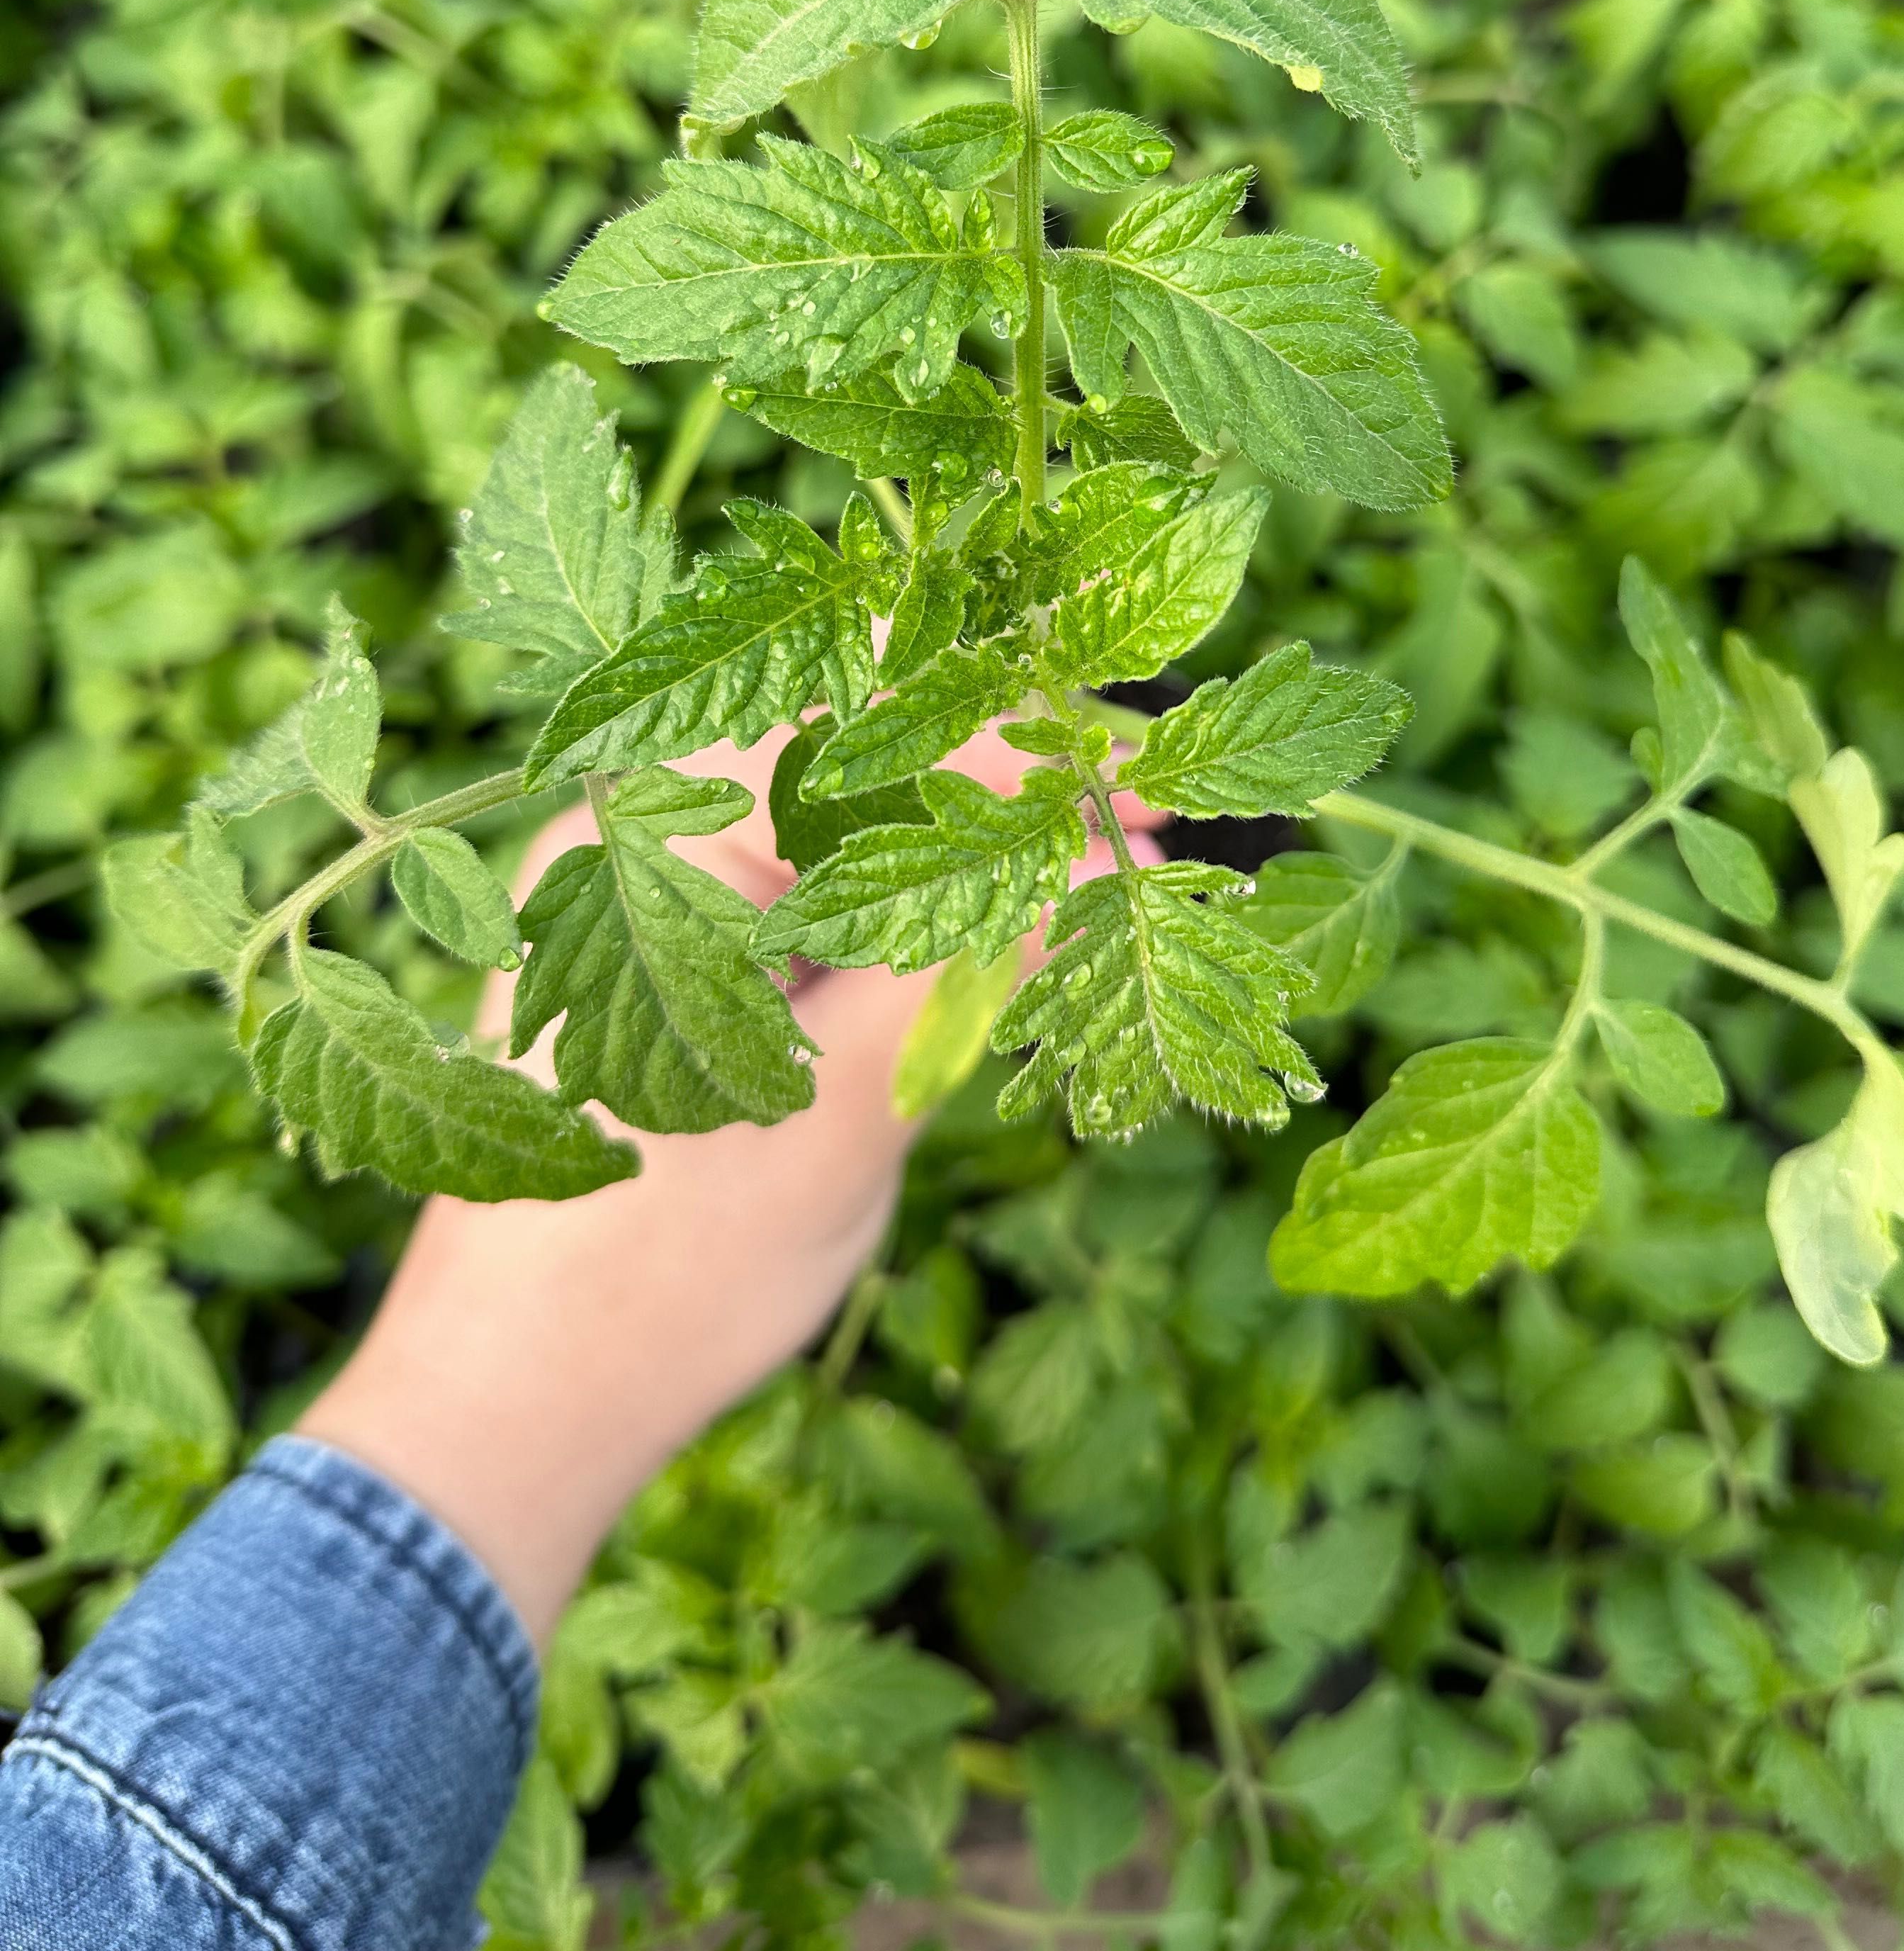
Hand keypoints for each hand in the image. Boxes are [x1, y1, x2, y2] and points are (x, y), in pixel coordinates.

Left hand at [298, 727, 1162, 1643]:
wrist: (514, 1406)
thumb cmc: (662, 1276)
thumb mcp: (848, 1117)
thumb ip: (966, 967)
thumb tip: (1089, 859)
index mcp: (645, 848)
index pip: (866, 745)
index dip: (1018, 766)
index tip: (1140, 795)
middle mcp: (624, 841)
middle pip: (849, 762)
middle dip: (997, 790)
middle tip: (1133, 828)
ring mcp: (632, 900)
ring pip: (829, 824)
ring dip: (955, 843)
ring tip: (1080, 876)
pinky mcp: (654, 962)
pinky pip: (792, 887)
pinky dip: (895, 902)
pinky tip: (983, 934)